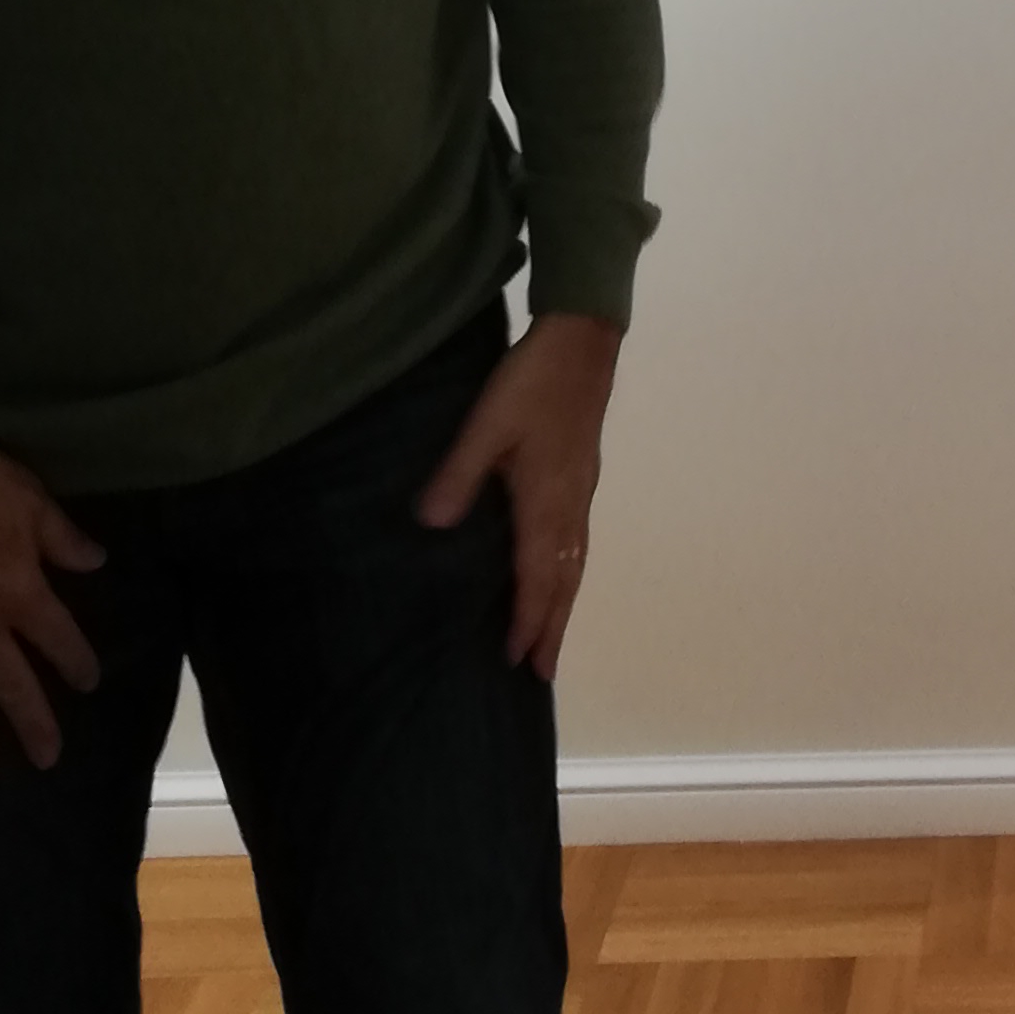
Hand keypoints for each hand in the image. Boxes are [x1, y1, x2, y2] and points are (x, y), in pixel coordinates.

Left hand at [415, 314, 624, 676]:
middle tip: (544, 673)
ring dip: (564, 604)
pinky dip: (569, 572)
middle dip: (554, 627)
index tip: (520, 660)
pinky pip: (579, 542)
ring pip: (577, 562)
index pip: (538, 576)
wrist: (584, 340)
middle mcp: (570, 505)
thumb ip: (458, 475)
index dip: (530, 620)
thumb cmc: (533, 382)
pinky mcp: (583, 476)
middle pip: (566, 580)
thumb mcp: (485, 425)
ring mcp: (581, 491)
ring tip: (553, 636)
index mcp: (546, 500)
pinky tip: (559, 572)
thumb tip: (430, 526)